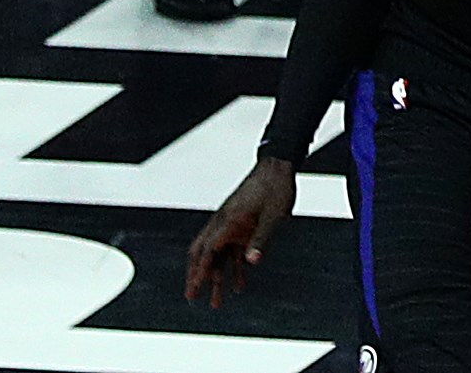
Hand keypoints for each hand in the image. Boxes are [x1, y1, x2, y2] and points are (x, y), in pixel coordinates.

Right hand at [184, 155, 297, 307]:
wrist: (278, 167)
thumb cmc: (274, 187)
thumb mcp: (273, 215)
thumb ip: (262, 237)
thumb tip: (252, 260)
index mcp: (228, 220)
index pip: (208, 250)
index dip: (200, 271)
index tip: (193, 289)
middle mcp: (224, 224)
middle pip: (204, 254)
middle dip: (197, 276)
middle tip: (192, 297)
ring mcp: (232, 226)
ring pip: (218, 256)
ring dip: (216, 278)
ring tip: (216, 302)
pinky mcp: (241, 227)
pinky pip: (233, 252)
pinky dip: (233, 269)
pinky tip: (239, 284)